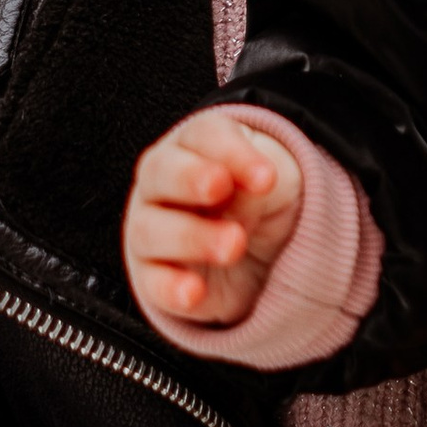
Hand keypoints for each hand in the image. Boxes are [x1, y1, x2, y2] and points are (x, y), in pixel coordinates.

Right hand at [123, 110, 302, 327]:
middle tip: (221, 187)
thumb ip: (258, 179)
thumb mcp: (275, 182)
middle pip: (162, 171)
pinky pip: (152, 282)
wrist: (259, 255)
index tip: (267, 177)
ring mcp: (151, 230)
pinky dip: (171, 287)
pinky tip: (195, 290)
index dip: (232, 152)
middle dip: (190, 178)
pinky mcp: (153, 278)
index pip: (204, 135)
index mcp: (196, 146)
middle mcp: (163, 182)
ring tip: (234, 244)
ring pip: (151, 229)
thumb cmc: (260, 202)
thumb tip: (251, 183)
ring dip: (192, 236)